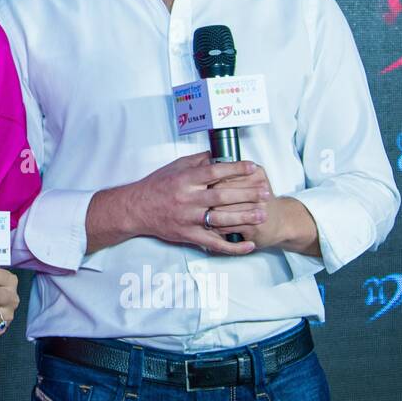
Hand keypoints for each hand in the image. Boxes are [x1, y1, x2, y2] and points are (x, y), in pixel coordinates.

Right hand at [115, 150, 266, 254]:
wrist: (136, 209)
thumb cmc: (157, 186)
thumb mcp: (174, 168)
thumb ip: (197, 161)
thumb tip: (218, 154)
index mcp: (185, 180)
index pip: (214, 172)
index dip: (235, 169)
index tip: (253, 167)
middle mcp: (187, 199)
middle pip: (222, 196)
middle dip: (247, 193)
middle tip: (265, 191)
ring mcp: (188, 219)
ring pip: (221, 219)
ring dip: (244, 217)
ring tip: (263, 214)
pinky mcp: (188, 235)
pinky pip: (213, 243)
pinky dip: (232, 246)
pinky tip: (249, 245)